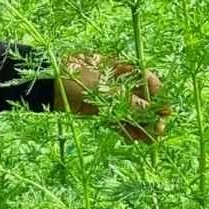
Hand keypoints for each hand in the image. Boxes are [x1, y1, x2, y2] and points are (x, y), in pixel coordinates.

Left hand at [55, 52, 169, 143]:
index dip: (159, 98)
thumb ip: (128, 102)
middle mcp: (118, 81)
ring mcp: (108, 95)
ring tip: (147, 141)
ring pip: (130, 111)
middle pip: (142, 99)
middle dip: (151, 116)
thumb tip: (152, 113)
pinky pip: (116, 118)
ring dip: (139, 125)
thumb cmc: (73, 77)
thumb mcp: (103, 89)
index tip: (165, 115)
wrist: (43, 84)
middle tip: (157, 133)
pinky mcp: (97, 108)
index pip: (149, 81)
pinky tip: (132, 139)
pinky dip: (124, 127)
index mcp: (122, 68)